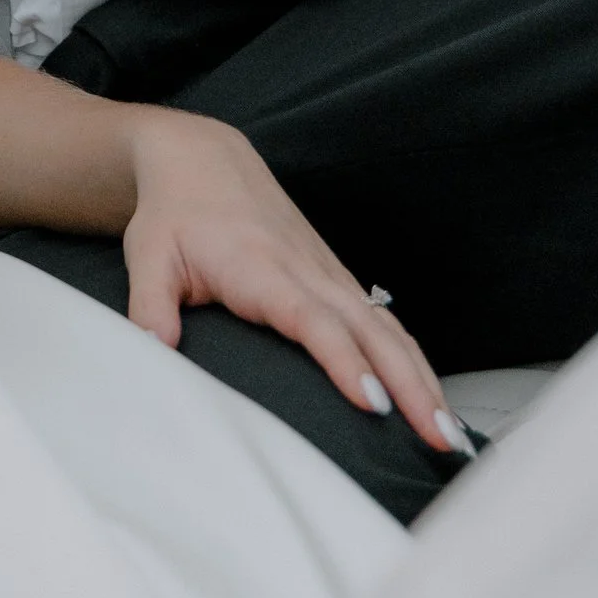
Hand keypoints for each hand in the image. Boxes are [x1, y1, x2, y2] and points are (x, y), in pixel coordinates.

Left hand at [122, 105, 466, 449]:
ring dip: (423, 378)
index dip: (344, 360)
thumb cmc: (173, 214)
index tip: (372, 402)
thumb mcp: (147, 254)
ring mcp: (328, 275)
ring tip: (451, 433)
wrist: (203, 160)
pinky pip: (384, 323)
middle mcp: (307, 271)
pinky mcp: (336, 280)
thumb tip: (156, 349)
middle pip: (370, 332)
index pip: (311, 320)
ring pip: (388, 329)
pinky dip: (413, 360)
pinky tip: (431, 399)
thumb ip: (150, 304)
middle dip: (409, 384)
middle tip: (441, 437)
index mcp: (261, 269)